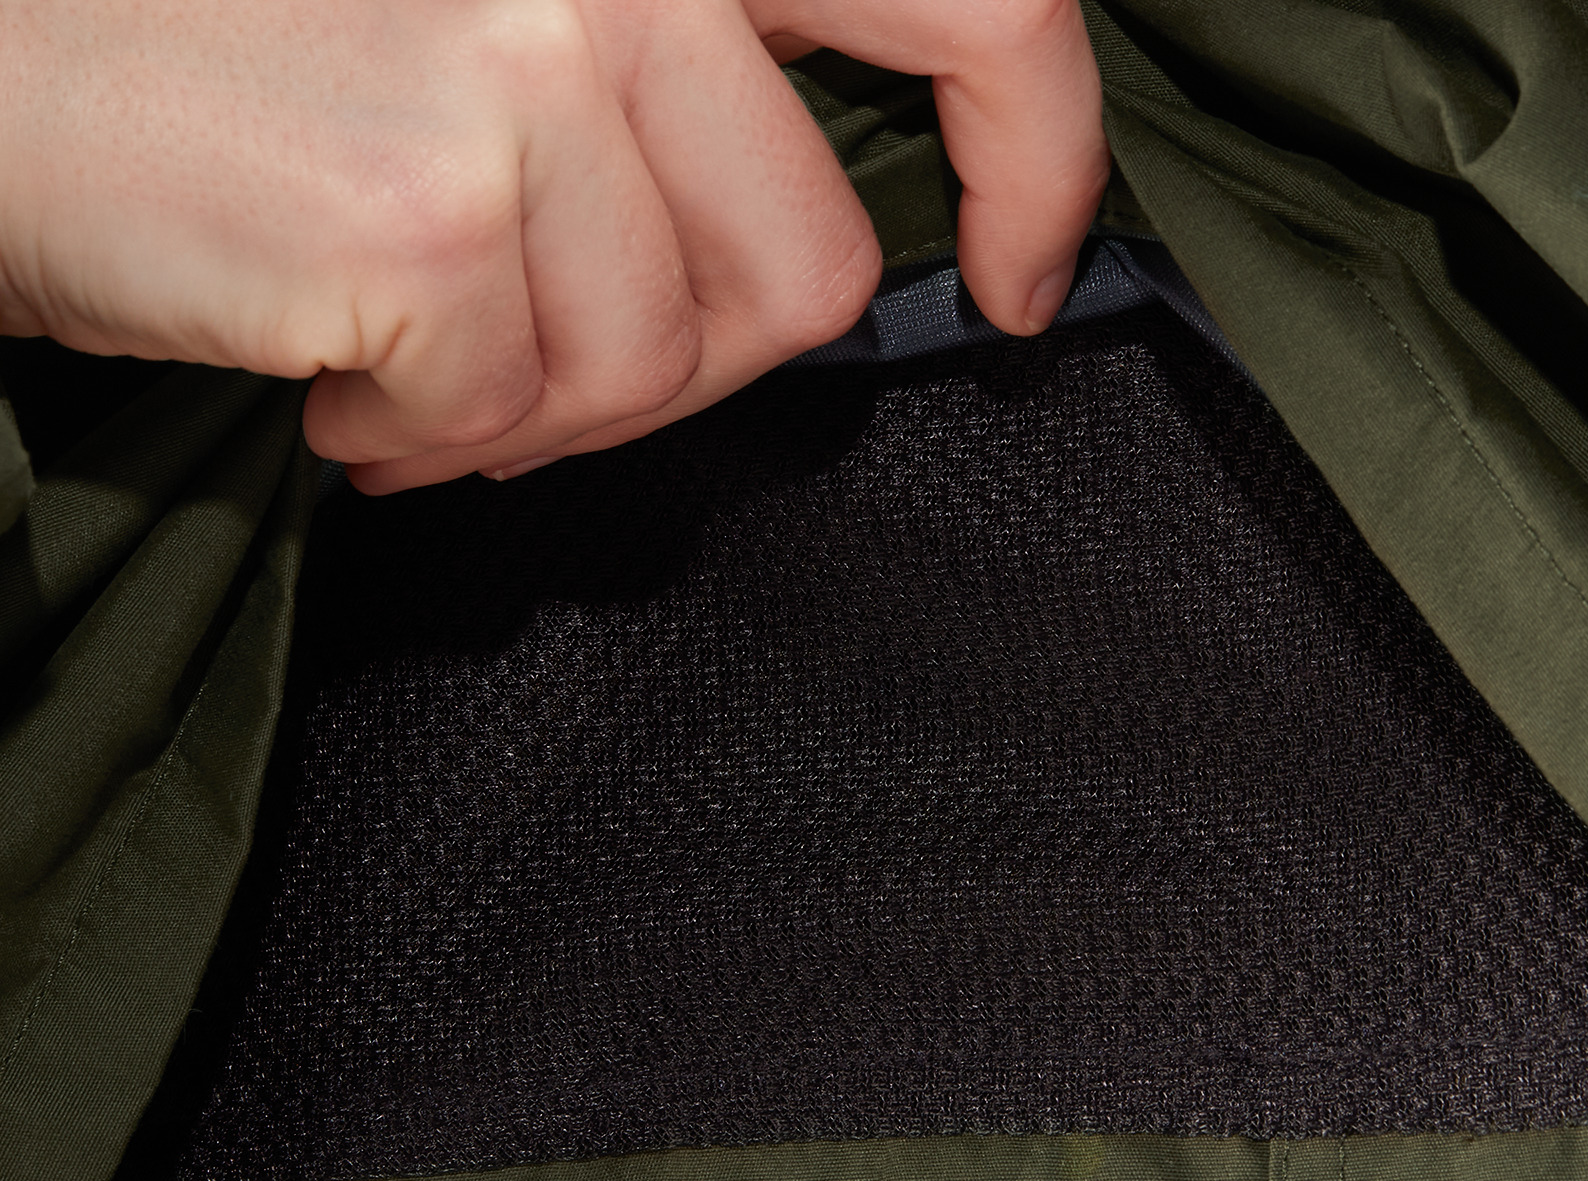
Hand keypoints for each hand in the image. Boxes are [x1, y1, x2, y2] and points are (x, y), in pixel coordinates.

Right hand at [0, 0, 1106, 492]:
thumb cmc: (249, 61)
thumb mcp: (515, 25)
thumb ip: (694, 97)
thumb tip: (825, 256)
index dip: (1038, 156)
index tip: (1025, 275)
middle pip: (813, 269)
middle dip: (694, 359)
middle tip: (553, 353)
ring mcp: (531, 60)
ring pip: (666, 366)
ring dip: (535, 400)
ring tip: (404, 348)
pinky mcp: (438, 207)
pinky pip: (522, 415)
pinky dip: (424, 433)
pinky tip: (331, 371)